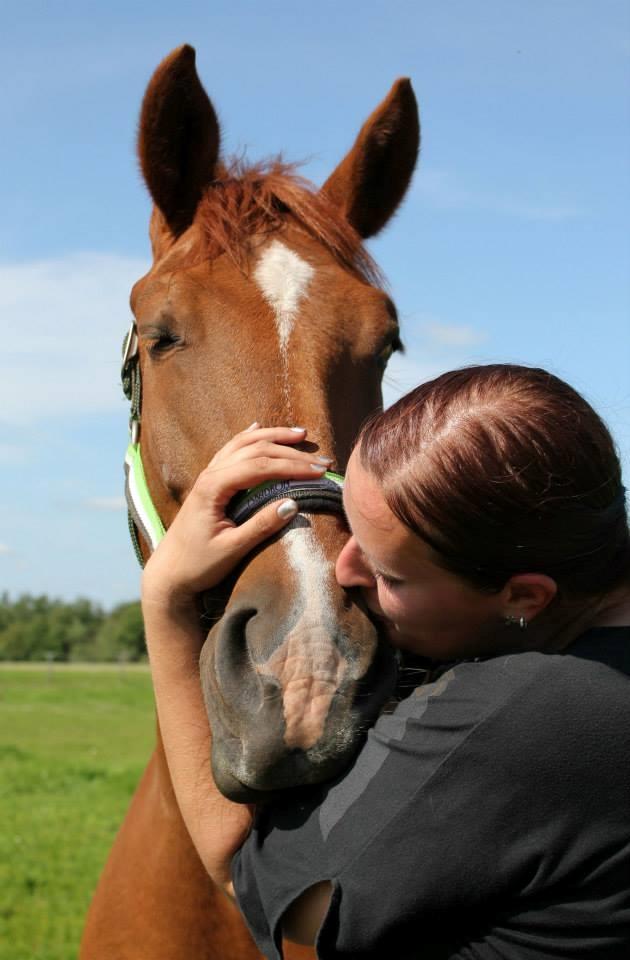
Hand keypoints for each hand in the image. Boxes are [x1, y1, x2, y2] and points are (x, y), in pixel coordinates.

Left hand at [142, 424, 331, 608]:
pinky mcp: (209, 482)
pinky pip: (231, 450)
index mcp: (213, 487)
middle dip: (291, 452)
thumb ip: (262, 525)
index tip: (319, 472)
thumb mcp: (233, 549)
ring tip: (301, 434)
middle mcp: (210, 474)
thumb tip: (293, 504)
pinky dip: (248, 437)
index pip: (260, 466)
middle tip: (322, 462)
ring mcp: (208, 475)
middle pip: (255, 450)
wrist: (168, 573)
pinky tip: (257, 426)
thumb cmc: (198, 564)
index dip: (292, 466)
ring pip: (243, 444)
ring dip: (273, 437)